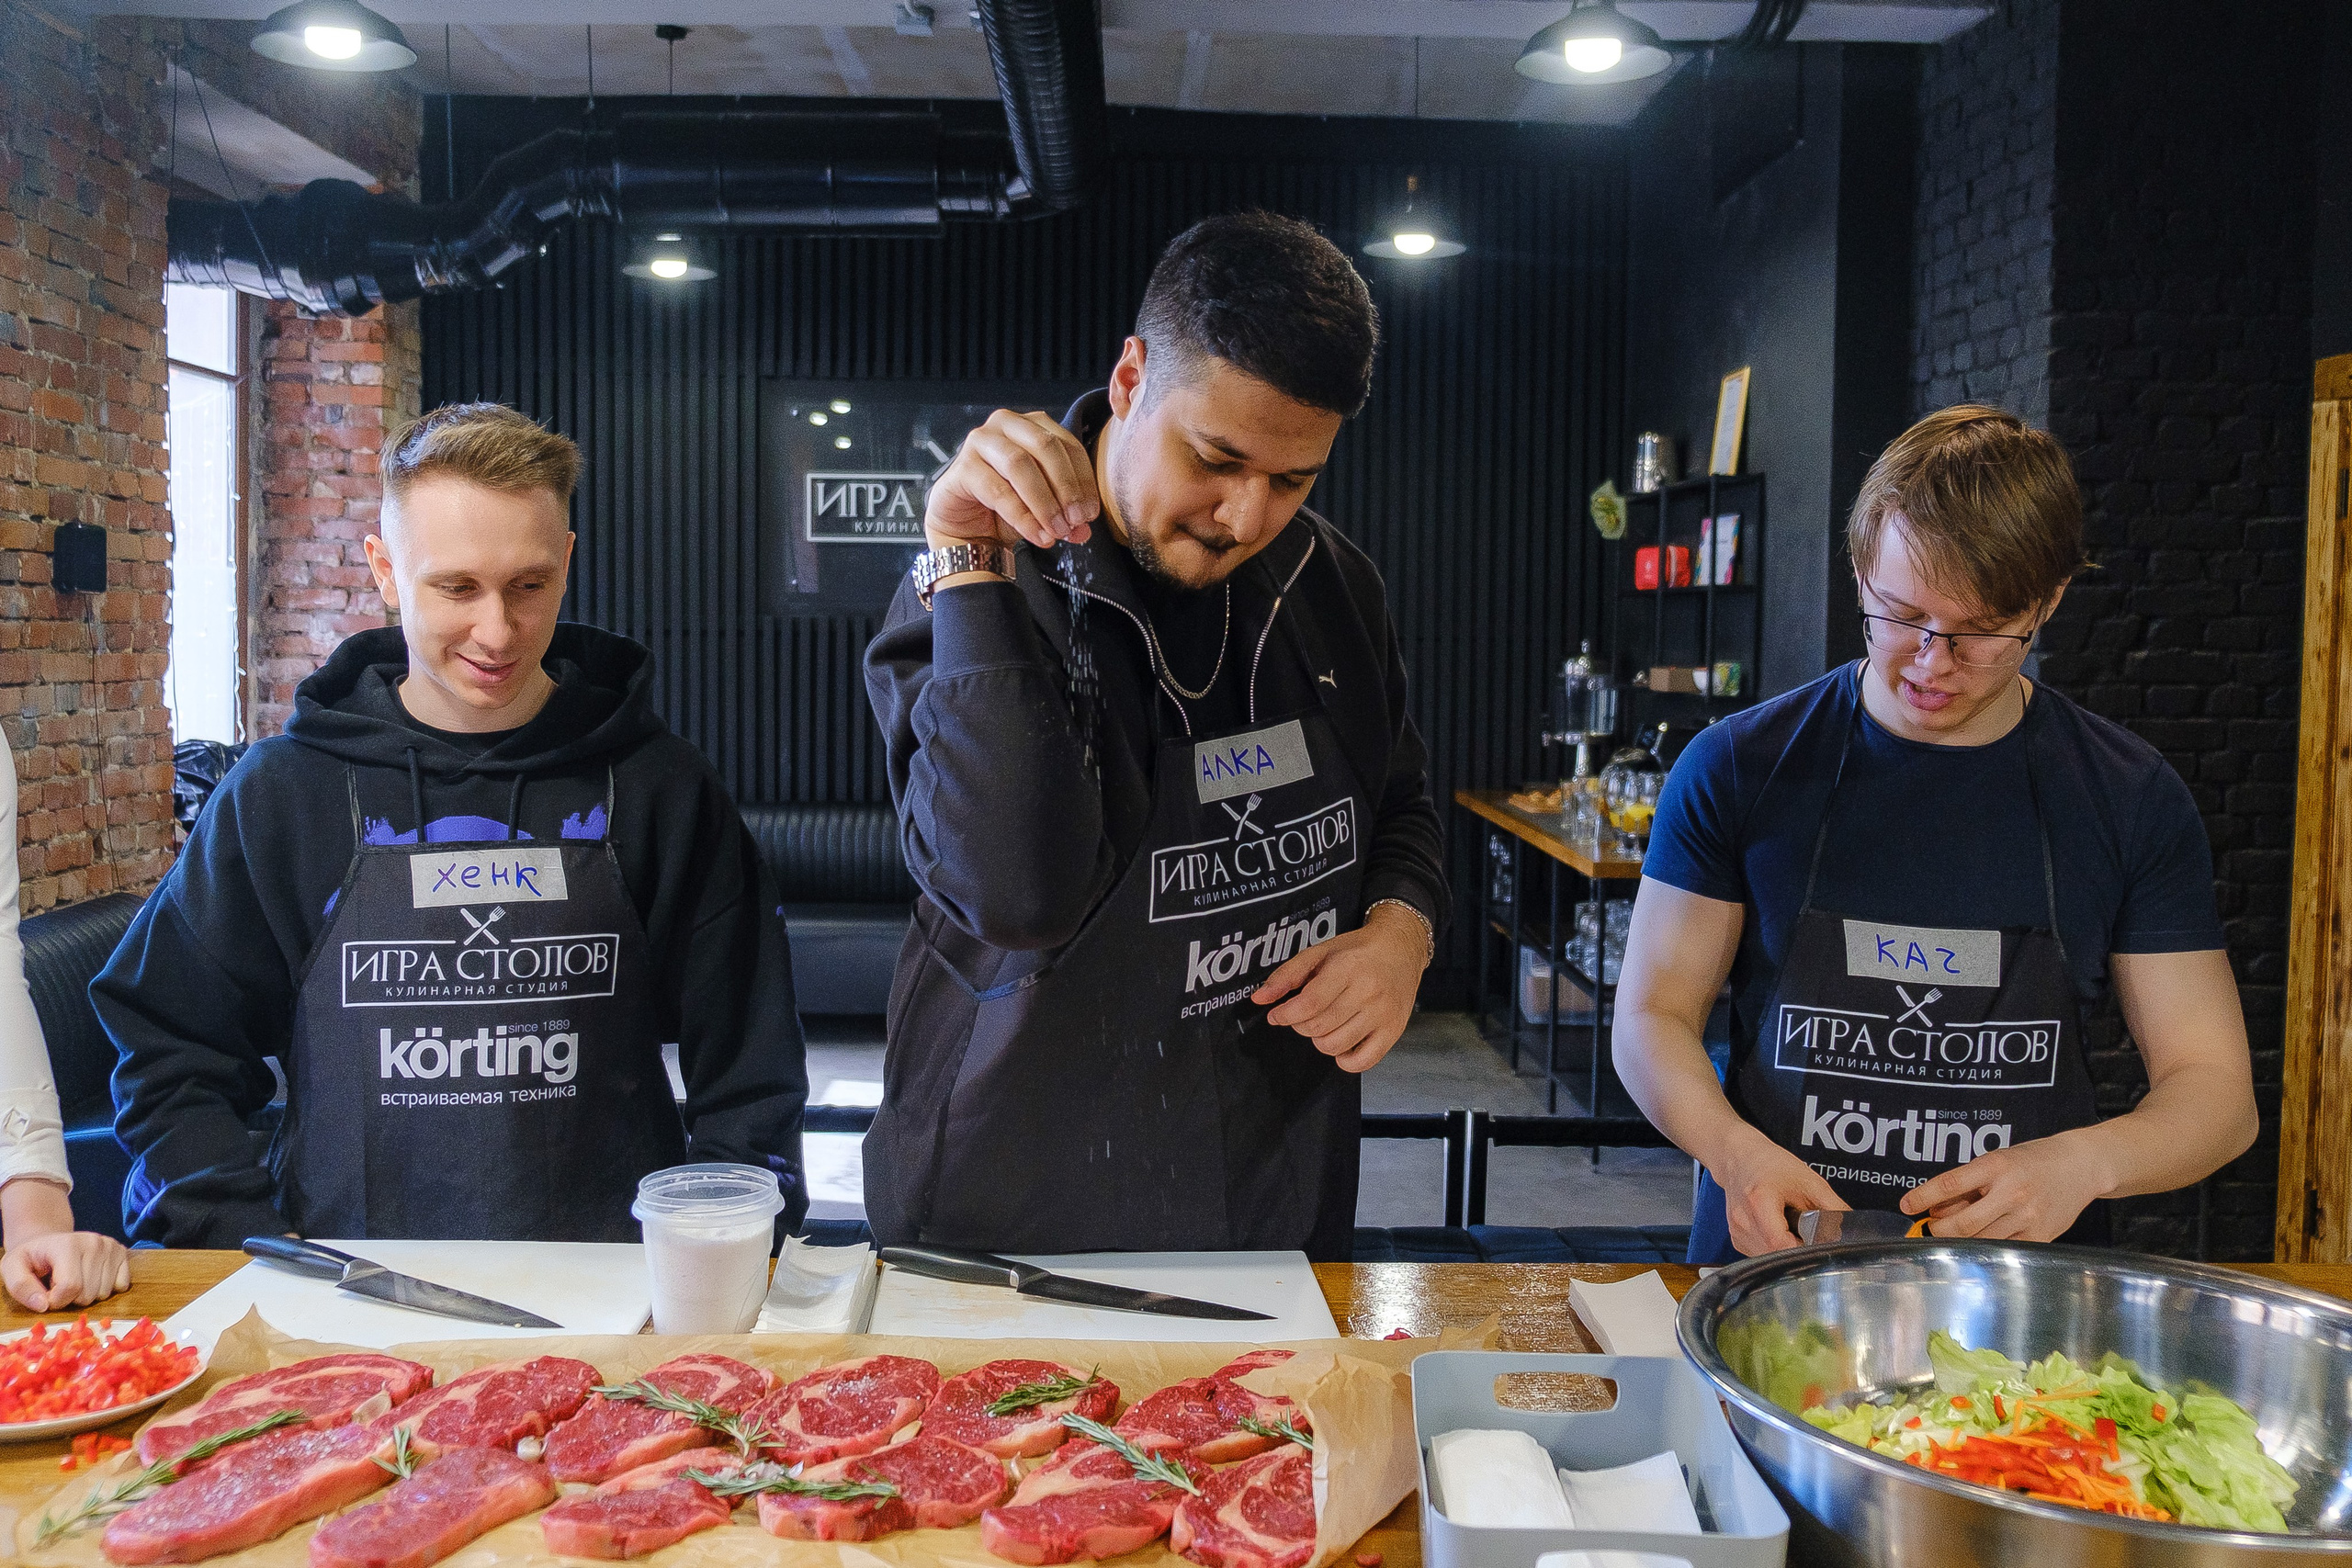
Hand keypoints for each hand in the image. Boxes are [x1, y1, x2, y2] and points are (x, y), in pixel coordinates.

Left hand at [2, 1231, 131, 1311]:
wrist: (50, 1242)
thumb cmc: (32, 1258)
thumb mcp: (13, 1268)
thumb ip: (21, 1287)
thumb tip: (44, 1305)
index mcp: (67, 1244)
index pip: (70, 1287)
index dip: (55, 1300)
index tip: (46, 1294)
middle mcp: (94, 1242)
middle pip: (88, 1294)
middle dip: (71, 1298)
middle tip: (60, 1284)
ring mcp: (110, 1247)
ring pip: (104, 1294)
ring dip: (87, 1295)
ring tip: (75, 1280)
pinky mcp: (121, 1252)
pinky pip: (121, 1286)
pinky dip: (106, 1289)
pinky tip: (92, 1278)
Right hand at [925, 410, 1100, 551]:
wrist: (967, 528)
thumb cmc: (1008, 507)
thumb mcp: (1045, 508)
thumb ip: (1067, 515)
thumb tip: (1083, 530)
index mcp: (1032, 424)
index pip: (1068, 445)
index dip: (1084, 480)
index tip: (1090, 513)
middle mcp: (1005, 424)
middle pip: (1046, 447)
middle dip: (1066, 487)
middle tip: (1076, 521)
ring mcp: (980, 441)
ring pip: (1020, 464)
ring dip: (1044, 502)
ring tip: (1057, 531)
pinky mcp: (962, 467)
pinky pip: (998, 490)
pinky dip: (1022, 517)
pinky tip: (1038, 536)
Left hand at [1250, 904, 1426, 1072]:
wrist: (1401, 948)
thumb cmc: (1358, 950)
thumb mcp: (1320, 952)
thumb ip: (1287, 975)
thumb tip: (1259, 999)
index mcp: (1348, 968)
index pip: (1309, 1004)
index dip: (1285, 1015)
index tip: (1277, 1015)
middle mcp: (1368, 993)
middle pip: (1319, 1027)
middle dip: (1300, 1025)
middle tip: (1303, 1015)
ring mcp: (1383, 1015)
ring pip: (1335, 1046)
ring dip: (1319, 1040)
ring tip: (1324, 1023)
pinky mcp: (1393, 1032)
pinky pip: (1362, 1062)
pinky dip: (1344, 1059)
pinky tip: (1341, 1041)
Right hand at [1708, 1126, 1844, 1255]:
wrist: (1740, 1157)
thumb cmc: (1772, 1165)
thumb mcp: (1810, 1181)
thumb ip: (1834, 1208)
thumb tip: (1854, 1233)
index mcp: (1759, 1202)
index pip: (1781, 1245)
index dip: (1804, 1249)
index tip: (1818, 1243)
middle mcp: (1743, 1221)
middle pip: (1776, 1254)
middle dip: (1798, 1249)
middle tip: (1806, 1231)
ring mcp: (1737, 1232)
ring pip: (1769, 1258)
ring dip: (1786, 1250)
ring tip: (1790, 1226)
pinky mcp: (1737, 1239)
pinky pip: (1761, 1255)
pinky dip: (1774, 1248)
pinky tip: (1778, 1229)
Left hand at [1900, 1129, 2109, 1241]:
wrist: (2079, 1166)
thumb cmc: (2031, 1161)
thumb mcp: (1998, 1160)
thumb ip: (1969, 1182)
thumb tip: (1936, 1208)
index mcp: (1996, 1167)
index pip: (1949, 1184)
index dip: (1922, 1197)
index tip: (1906, 1205)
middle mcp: (2011, 1193)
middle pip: (1962, 1223)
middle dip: (1938, 1228)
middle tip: (1931, 1226)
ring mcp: (2027, 1217)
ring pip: (1980, 1240)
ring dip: (1958, 1239)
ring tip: (1953, 1232)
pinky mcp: (2040, 1236)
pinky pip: (2003, 1249)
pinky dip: (1984, 1248)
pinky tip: (1978, 1242)